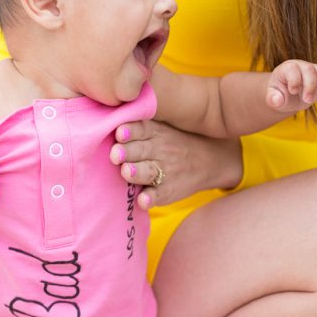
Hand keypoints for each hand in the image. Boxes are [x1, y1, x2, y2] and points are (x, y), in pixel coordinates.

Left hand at [109, 120, 243, 209]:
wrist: (209, 160)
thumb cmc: (172, 142)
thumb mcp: (162, 127)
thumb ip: (138, 123)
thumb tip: (106, 114)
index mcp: (155, 133)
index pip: (142, 129)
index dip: (131, 130)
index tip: (119, 132)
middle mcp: (160, 151)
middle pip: (141, 150)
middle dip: (127, 152)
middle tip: (115, 154)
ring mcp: (165, 171)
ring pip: (148, 171)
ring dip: (136, 172)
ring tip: (126, 172)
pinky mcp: (168, 191)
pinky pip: (159, 195)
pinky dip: (151, 199)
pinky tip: (143, 201)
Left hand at [266, 60, 316, 111]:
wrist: (288, 95)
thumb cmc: (279, 94)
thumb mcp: (272, 98)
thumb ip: (272, 98)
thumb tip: (278, 100)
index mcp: (286, 69)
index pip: (293, 69)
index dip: (294, 80)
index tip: (293, 91)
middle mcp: (301, 66)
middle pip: (310, 69)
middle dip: (311, 86)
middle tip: (307, 100)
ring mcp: (314, 69)